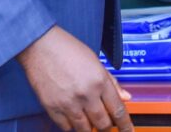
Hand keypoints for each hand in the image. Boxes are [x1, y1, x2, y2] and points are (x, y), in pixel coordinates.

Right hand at [17, 26, 132, 131]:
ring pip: (85, 130)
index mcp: (99, 80)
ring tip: (90, 122)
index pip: (118, 110)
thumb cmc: (68, 49)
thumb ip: (111, 82)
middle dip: (108, 128)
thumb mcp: (96, 61)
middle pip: (103, 124)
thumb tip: (125, 97)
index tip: (128, 131)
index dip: (125, 125)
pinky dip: (72, 126)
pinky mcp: (53, 109)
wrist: (41, 46)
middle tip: (107, 126)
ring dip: (90, 129)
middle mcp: (86, 94)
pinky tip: (74, 118)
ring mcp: (69, 103)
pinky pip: (66, 128)